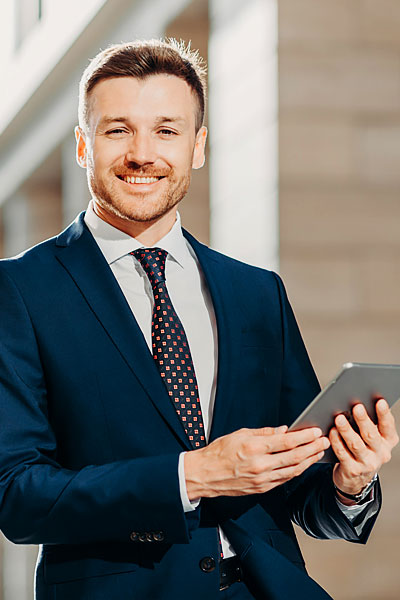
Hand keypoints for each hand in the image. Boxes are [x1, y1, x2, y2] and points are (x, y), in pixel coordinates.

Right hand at [184, 426, 329, 499]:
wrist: (205, 475)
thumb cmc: (218, 452)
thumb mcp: (240, 434)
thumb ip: (264, 433)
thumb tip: (283, 430)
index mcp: (254, 448)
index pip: (286, 441)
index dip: (304, 436)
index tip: (315, 431)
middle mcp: (260, 465)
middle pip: (294, 457)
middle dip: (312, 448)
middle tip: (324, 441)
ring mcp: (262, 479)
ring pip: (292, 470)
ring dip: (308, 461)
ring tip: (319, 452)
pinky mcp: (261, 488)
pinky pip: (284, 479)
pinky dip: (296, 471)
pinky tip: (303, 464)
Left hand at [331, 399, 398, 502]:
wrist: (356, 479)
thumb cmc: (364, 451)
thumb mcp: (372, 440)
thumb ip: (369, 424)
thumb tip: (357, 404)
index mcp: (387, 442)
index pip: (388, 427)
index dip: (384, 414)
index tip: (380, 402)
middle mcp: (380, 453)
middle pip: (371, 435)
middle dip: (363, 420)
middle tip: (356, 407)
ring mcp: (367, 463)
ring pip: (356, 444)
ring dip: (346, 430)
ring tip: (339, 418)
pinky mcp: (352, 470)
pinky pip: (342, 453)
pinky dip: (336, 441)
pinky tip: (331, 432)